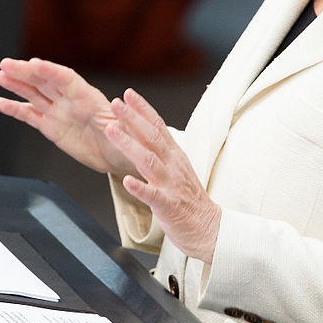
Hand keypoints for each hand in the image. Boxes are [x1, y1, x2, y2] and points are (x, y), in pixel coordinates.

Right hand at [0, 58, 136, 175]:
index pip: (66, 79)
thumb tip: (119, 105)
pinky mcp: (51, 127)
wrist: (119, 155)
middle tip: (6, 64)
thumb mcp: (127, 129)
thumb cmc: (127, 139)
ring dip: (17, 84)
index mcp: (88, 98)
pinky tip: (0, 102)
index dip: (50, 70)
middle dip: (26, 72)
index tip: (33, 64)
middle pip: (45, 81)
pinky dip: (14, 108)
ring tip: (1, 75)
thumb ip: (120, 119)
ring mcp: (59, 112)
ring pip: (34, 93)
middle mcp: (70, 100)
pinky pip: (29, 114)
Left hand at [106, 89, 221, 262]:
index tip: (128, 93)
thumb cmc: (189, 201)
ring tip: (111, 131)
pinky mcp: (168, 205)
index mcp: (175, 156)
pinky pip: (152, 195)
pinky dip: (139, 187)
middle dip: (132, 118)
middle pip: (151, 137)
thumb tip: (143, 132)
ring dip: (128, 144)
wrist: (210, 230)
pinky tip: (127, 181)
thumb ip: (161, 151)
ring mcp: (171, 184)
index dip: (143, 108)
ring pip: (148, 160)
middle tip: (115, 103)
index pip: (158, 126)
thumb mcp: (177, 168)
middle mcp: (173, 166)